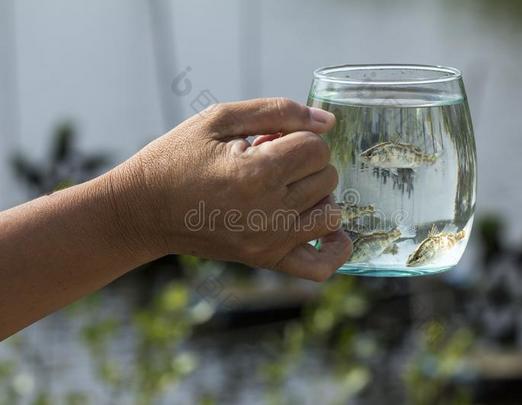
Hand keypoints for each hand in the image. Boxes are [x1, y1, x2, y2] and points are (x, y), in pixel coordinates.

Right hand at [112, 98, 351, 280]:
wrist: (143, 211)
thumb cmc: (177, 158)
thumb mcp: (218, 119)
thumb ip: (278, 111)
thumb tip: (329, 123)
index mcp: (257, 173)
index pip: (316, 147)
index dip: (297, 136)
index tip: (268, 141)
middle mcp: (269, 212)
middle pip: (327, 177)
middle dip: (305, 162)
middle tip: (268, 163)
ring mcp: (270, 241)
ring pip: (332, 213)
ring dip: (316, 196)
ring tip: (284, 189)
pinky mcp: (266, 260)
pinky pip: (320, 266)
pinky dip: (333, 248)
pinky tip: (323, 229)